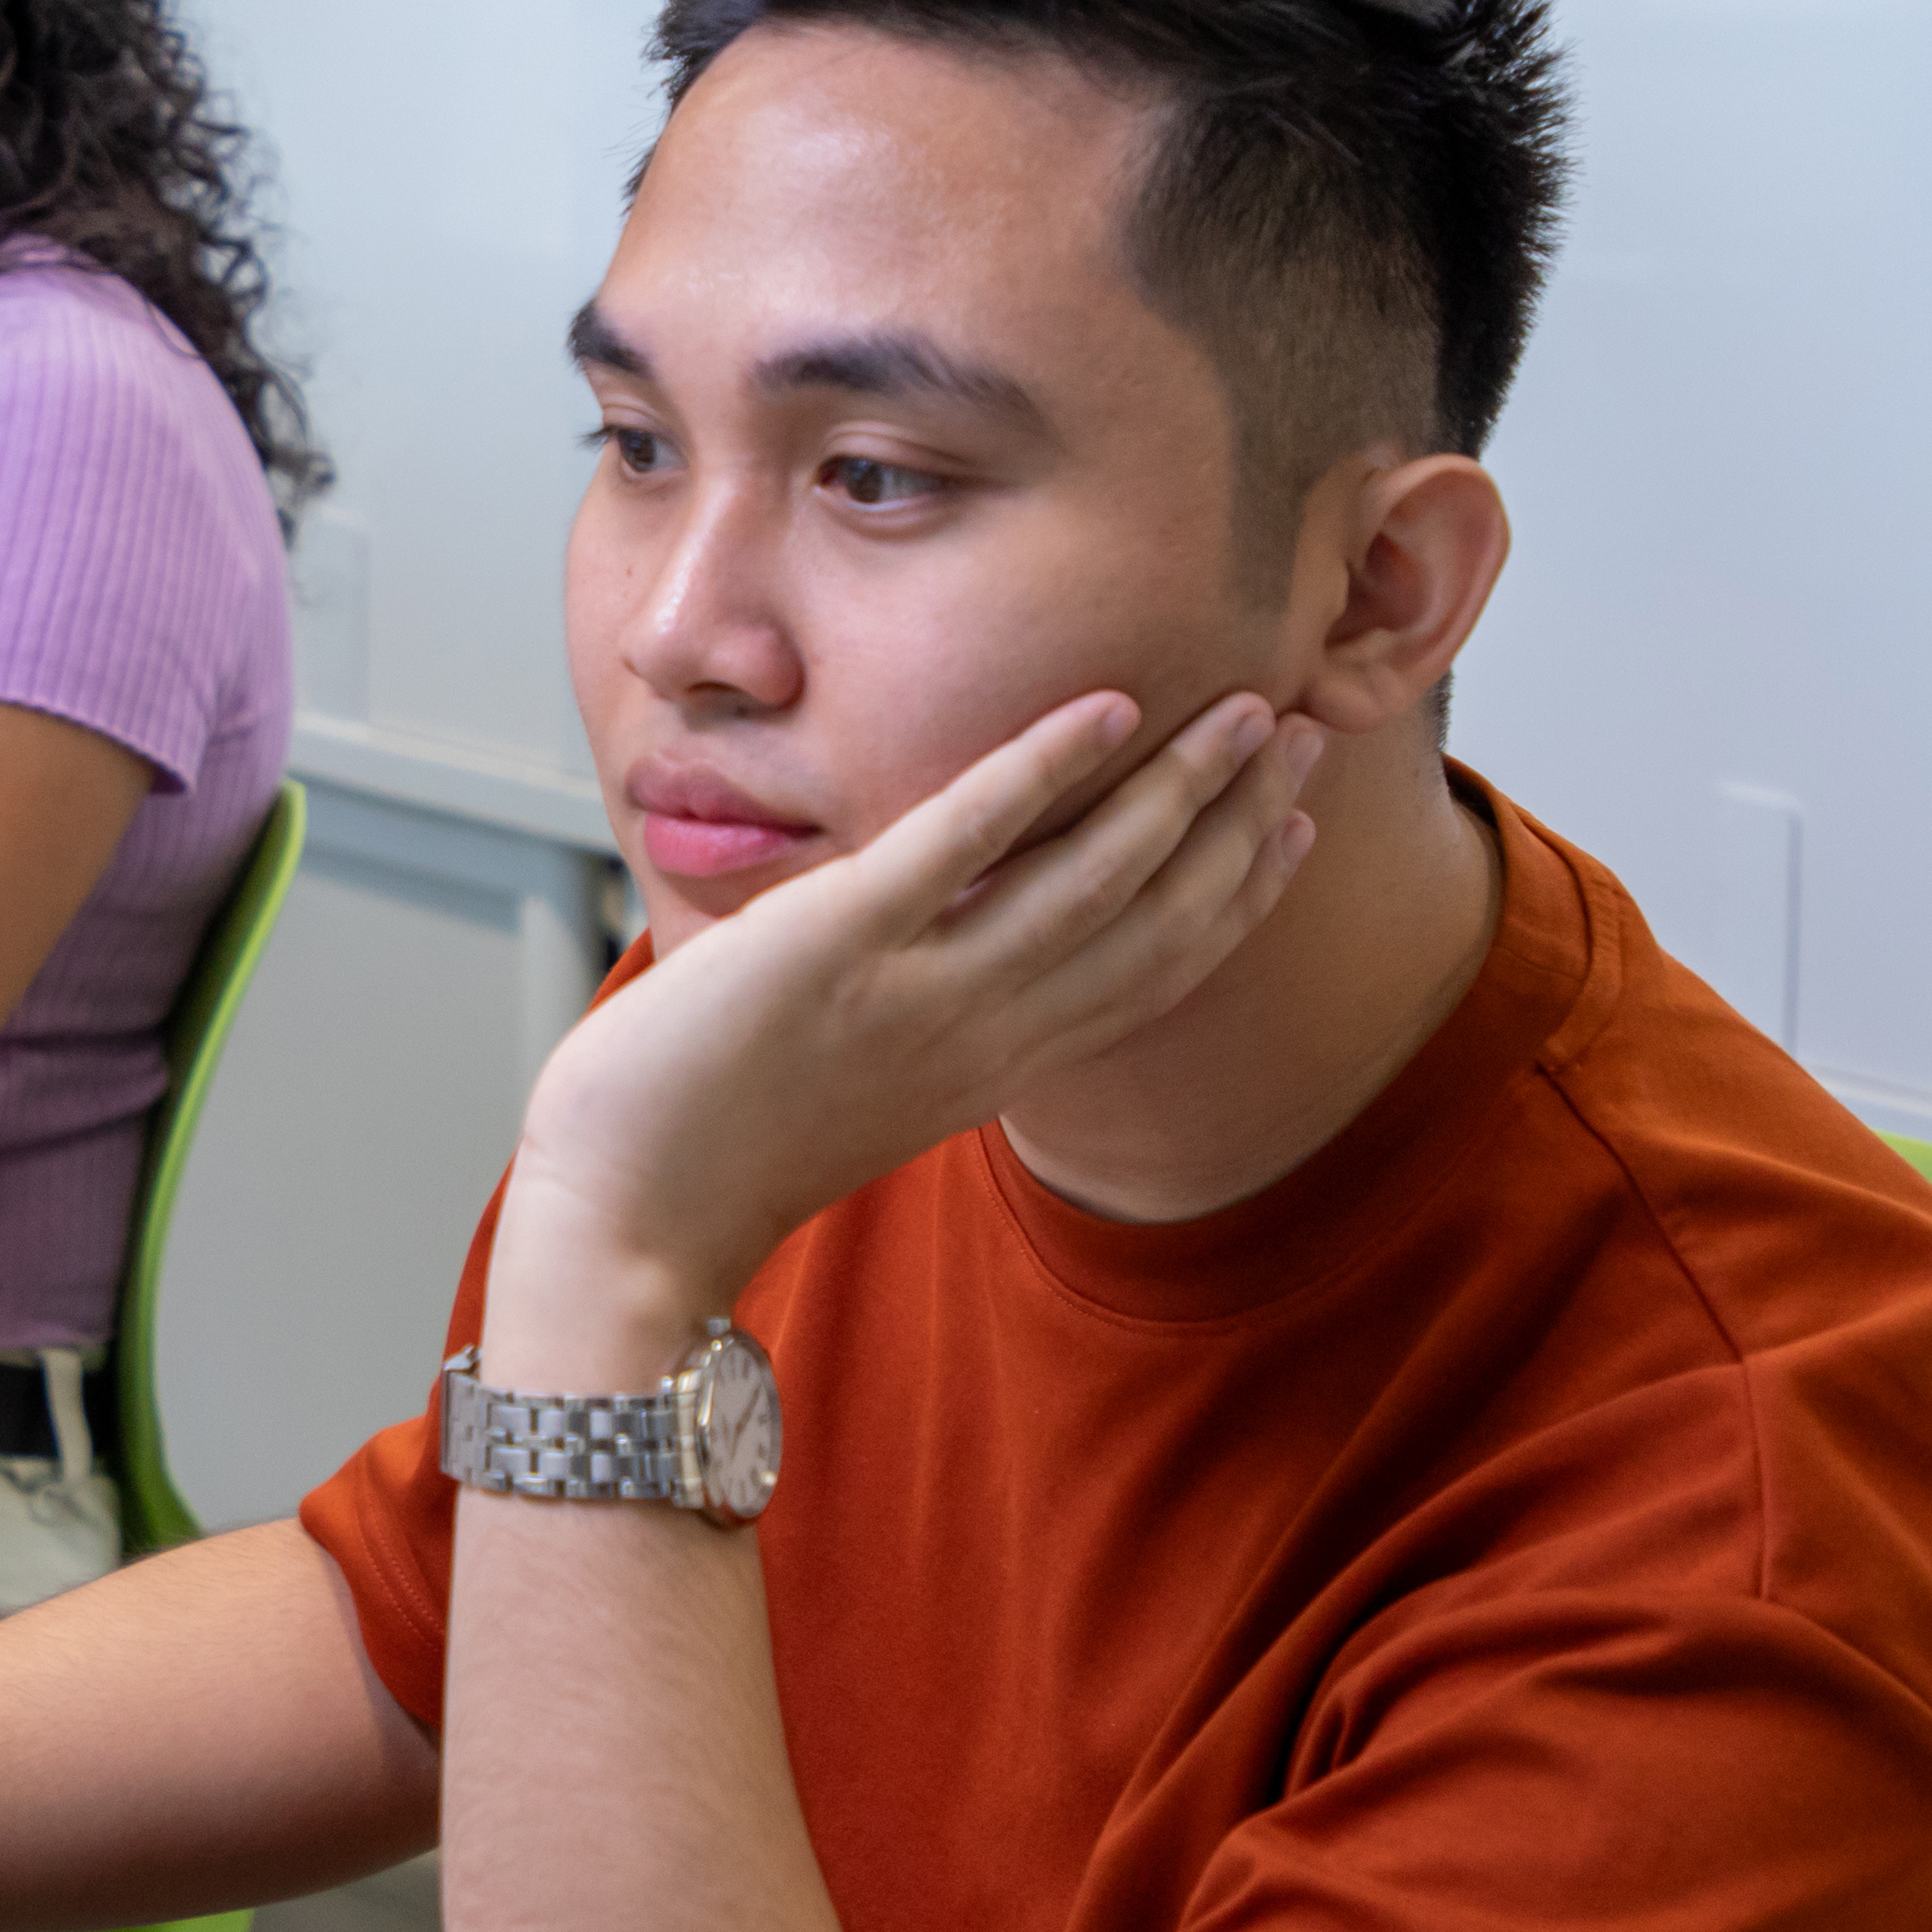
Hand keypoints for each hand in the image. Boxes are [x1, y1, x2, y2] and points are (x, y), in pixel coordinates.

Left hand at [496, 691, 1320, 1362]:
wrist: (622, 1223)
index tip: (1293, 829)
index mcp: (989, 1070)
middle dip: (1242, 825)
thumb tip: (925, 933)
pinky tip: (1106, 710)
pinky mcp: (836, 945)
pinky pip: (963, 846)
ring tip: (1249, 709)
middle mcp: (981, 1038)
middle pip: (1155, 922)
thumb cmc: (708, 1150)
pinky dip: (1039, 773)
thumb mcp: (854, 1084)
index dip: (1235, 900)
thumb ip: (914, 1017)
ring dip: (1182, 789)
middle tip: (1309, 732)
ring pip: (1093, 880)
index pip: (1150, 977)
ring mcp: (917, 993)